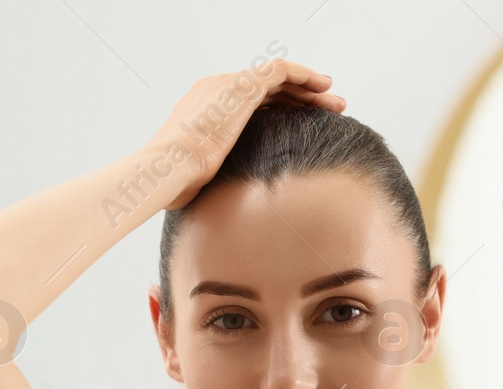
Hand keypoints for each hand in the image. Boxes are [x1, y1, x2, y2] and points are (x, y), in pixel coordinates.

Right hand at [147, 61, 345, 209]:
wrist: (167, 169)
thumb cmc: (177, 184)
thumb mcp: (200, 178)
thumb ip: (216, 178)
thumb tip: (228, 205)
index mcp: (206, 109)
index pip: (250, 103)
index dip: (281, 111)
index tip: (303, 125)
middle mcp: (216, 90)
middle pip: (268, 89)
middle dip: (300, 99)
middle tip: (328, 111)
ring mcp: (227, 86)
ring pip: (278, 78)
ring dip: (309, 89)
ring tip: (335, 102)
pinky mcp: (240, 86)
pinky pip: (280, 70)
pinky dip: (304, 75)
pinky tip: (324, 86)